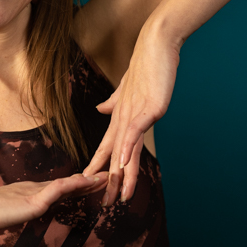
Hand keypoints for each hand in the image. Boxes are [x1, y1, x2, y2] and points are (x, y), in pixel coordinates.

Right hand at [0, 171, 107, 235]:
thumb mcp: (1, 214)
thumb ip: (11, 212)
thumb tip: (14, 215)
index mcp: (26, 193)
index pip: (56, 189)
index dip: (74, 186)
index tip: (89, 184)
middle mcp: (33, 189)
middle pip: (66, 184)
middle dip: (86, 182)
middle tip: (106, 176)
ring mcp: (34, 193)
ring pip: (66, 185)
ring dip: (87, 181)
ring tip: (106, 178)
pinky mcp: (33, 199)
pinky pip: (58, 189)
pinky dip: (74, 185)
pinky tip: (86, 182)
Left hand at [82, 25, 180, 205]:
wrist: (156, 43)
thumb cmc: (146, 64)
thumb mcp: (127, 87)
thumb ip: (114, 101)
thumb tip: (102, 108)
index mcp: (121, 116)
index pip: (107, 146)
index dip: (99, 165)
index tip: (90, 183)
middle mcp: (124, 118)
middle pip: (115, 155)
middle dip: (111, 180)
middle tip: (105, 203)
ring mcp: (136, 114)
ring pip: (125, 150)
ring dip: (122, 174)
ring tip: (119, 194)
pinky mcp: (149, 109)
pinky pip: (136, 133)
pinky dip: (129, 150)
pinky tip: (123, 165)